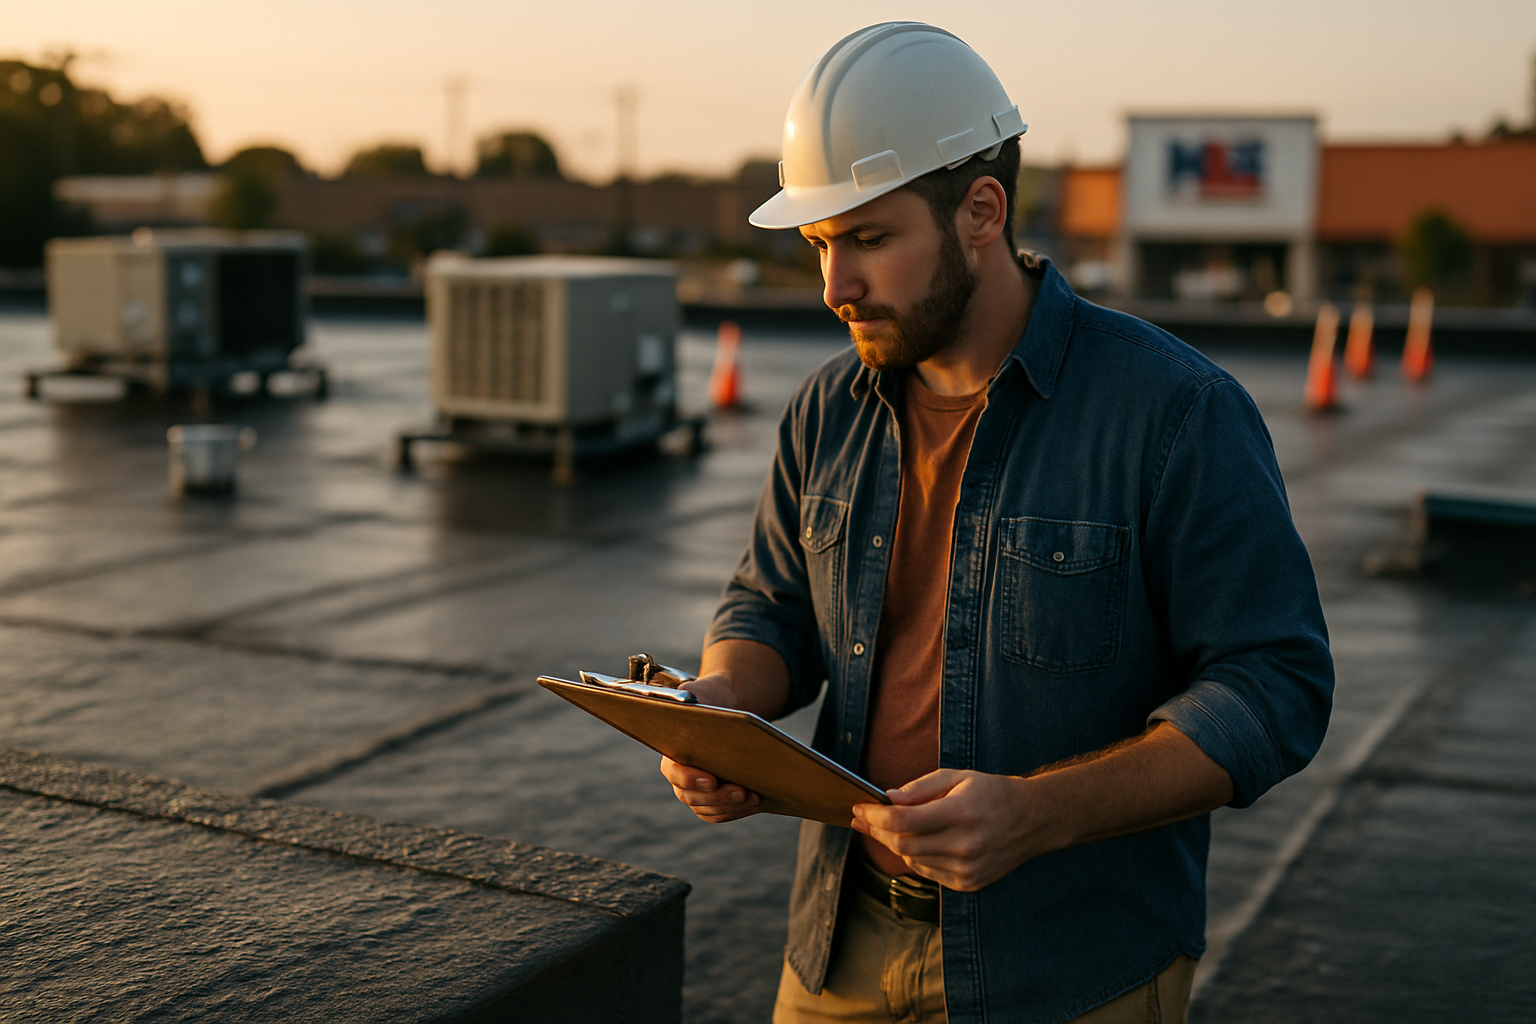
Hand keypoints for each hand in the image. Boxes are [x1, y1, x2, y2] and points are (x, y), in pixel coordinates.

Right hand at [657, 671, 763, 822]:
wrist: (726, 714)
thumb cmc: (711, 700)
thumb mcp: (701, 692)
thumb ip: (691, 694)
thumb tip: (688, 697)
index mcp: (672, 753)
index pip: (675, 772)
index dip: (690, 779)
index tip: (711, 779)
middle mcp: (680, 778)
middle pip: (693, 797)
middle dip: (718, 796)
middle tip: (741, 791)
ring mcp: (696, 793)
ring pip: (708, 809)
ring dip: (731, 806)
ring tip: (755, 796)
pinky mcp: (713, 802)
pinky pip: (722, 813)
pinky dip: (738, 810)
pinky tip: (757, 800)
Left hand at [850, 769, 1051, 891]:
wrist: (1032, 821)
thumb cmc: (992, 793)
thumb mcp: (958, 777)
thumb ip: (920, 788)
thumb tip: (887, 799)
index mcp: (961, 813)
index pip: (904, 821)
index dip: (875, 817)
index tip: (859, 808)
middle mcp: (965, 845)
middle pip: (903, 844)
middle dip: (877, 831)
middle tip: (862, 818)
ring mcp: (967, 869)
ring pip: (912, 860)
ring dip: (893, 844)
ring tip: (884, 828)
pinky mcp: (968, 883)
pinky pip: (927, 871)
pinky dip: (914, 856)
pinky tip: (912, 842)